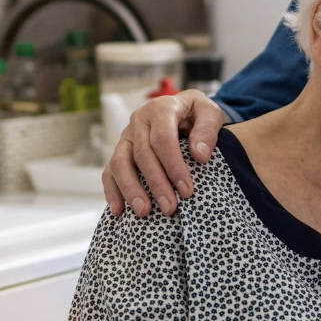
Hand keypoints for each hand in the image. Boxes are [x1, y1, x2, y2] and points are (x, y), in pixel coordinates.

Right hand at [101, 90, 226, 216]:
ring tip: (143, 212)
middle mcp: (139, 121)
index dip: (173, 166)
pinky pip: (110, 171)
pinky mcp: (121, 151)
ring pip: (120, 163)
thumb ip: (207, 130)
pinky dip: (112, 191)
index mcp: (161, 109)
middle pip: (142, 154)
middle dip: (156, 183)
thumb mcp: (211, 113)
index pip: (163, 139)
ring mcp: (126, 137)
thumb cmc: (198, 114)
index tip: (186, 190)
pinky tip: (119, 211)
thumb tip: (199, 155)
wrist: (185, 109)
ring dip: (130, 189)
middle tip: (169, 208)